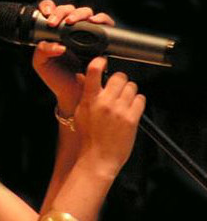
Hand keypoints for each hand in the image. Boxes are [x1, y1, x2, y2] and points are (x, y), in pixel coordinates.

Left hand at [32, 0, 114, 115]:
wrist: (74, 93)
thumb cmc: (57, 78)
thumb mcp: (41, 64)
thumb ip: (42, 50)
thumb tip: (56, 43)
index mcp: (54, 32)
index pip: (51, 11)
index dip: (48, 7)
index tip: (46, 14)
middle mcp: (70, 30)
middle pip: (68, 9)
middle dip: (61, 12)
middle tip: (56, 23)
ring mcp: (86, 33)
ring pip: (85, 12)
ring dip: (78, 14)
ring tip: (71, 23)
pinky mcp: (101, 37)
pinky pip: (104, 21)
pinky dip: (100, 18)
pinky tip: (93, 22)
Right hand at [75, 57, 145, 176]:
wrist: (97, 159)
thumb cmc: (87, 139)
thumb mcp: (80, 114)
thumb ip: (85, 95)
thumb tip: (84, 77)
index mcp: (90, 100)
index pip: (94, 71)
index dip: (99, 62)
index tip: (102, 61)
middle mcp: (105, 102)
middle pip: (119, 76)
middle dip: (119, 81)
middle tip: (116, 89)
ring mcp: (119, 110)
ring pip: (131, 87)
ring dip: (128, 92)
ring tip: (123, 102)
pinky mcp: (132, 119)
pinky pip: (140, 99)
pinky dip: (137, 102)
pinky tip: (130, 109)